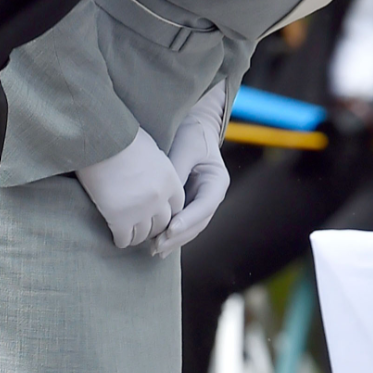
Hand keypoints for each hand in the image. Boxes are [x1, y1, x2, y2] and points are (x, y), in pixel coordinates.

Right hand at [76, 128, 185, 247]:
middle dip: (154, 227)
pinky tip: (116, 236)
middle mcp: (159, 197)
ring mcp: (141, 210)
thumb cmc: (122, 137)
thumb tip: (154, 171)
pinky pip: (124, 239)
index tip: (158, 213)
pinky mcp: (120, 219)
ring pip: (144, 235)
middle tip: (143, 228)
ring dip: (136, 236)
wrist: (101, 140)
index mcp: (169, 179)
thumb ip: (158, 166)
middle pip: (163, 224)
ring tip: (129, 234)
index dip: (167, 211)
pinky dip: (120, 240)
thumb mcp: (150, 148)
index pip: (177, 206)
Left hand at [151, 84, 229, 257]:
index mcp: (217, 182)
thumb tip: (164, 195)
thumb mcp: (185, 146)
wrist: (193, 123)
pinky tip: (156, 244)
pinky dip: (170, 234)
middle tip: (157, 245)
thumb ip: (176, 171)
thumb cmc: (191, 132)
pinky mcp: (188, 203)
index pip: (204, 206)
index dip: (188, 220)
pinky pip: (181, 222)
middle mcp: (211, 196)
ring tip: (155, 249)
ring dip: (174, 240)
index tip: (170, 229)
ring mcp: (200, 201)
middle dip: (178, 236)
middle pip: (198, 223)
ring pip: (190, 228)